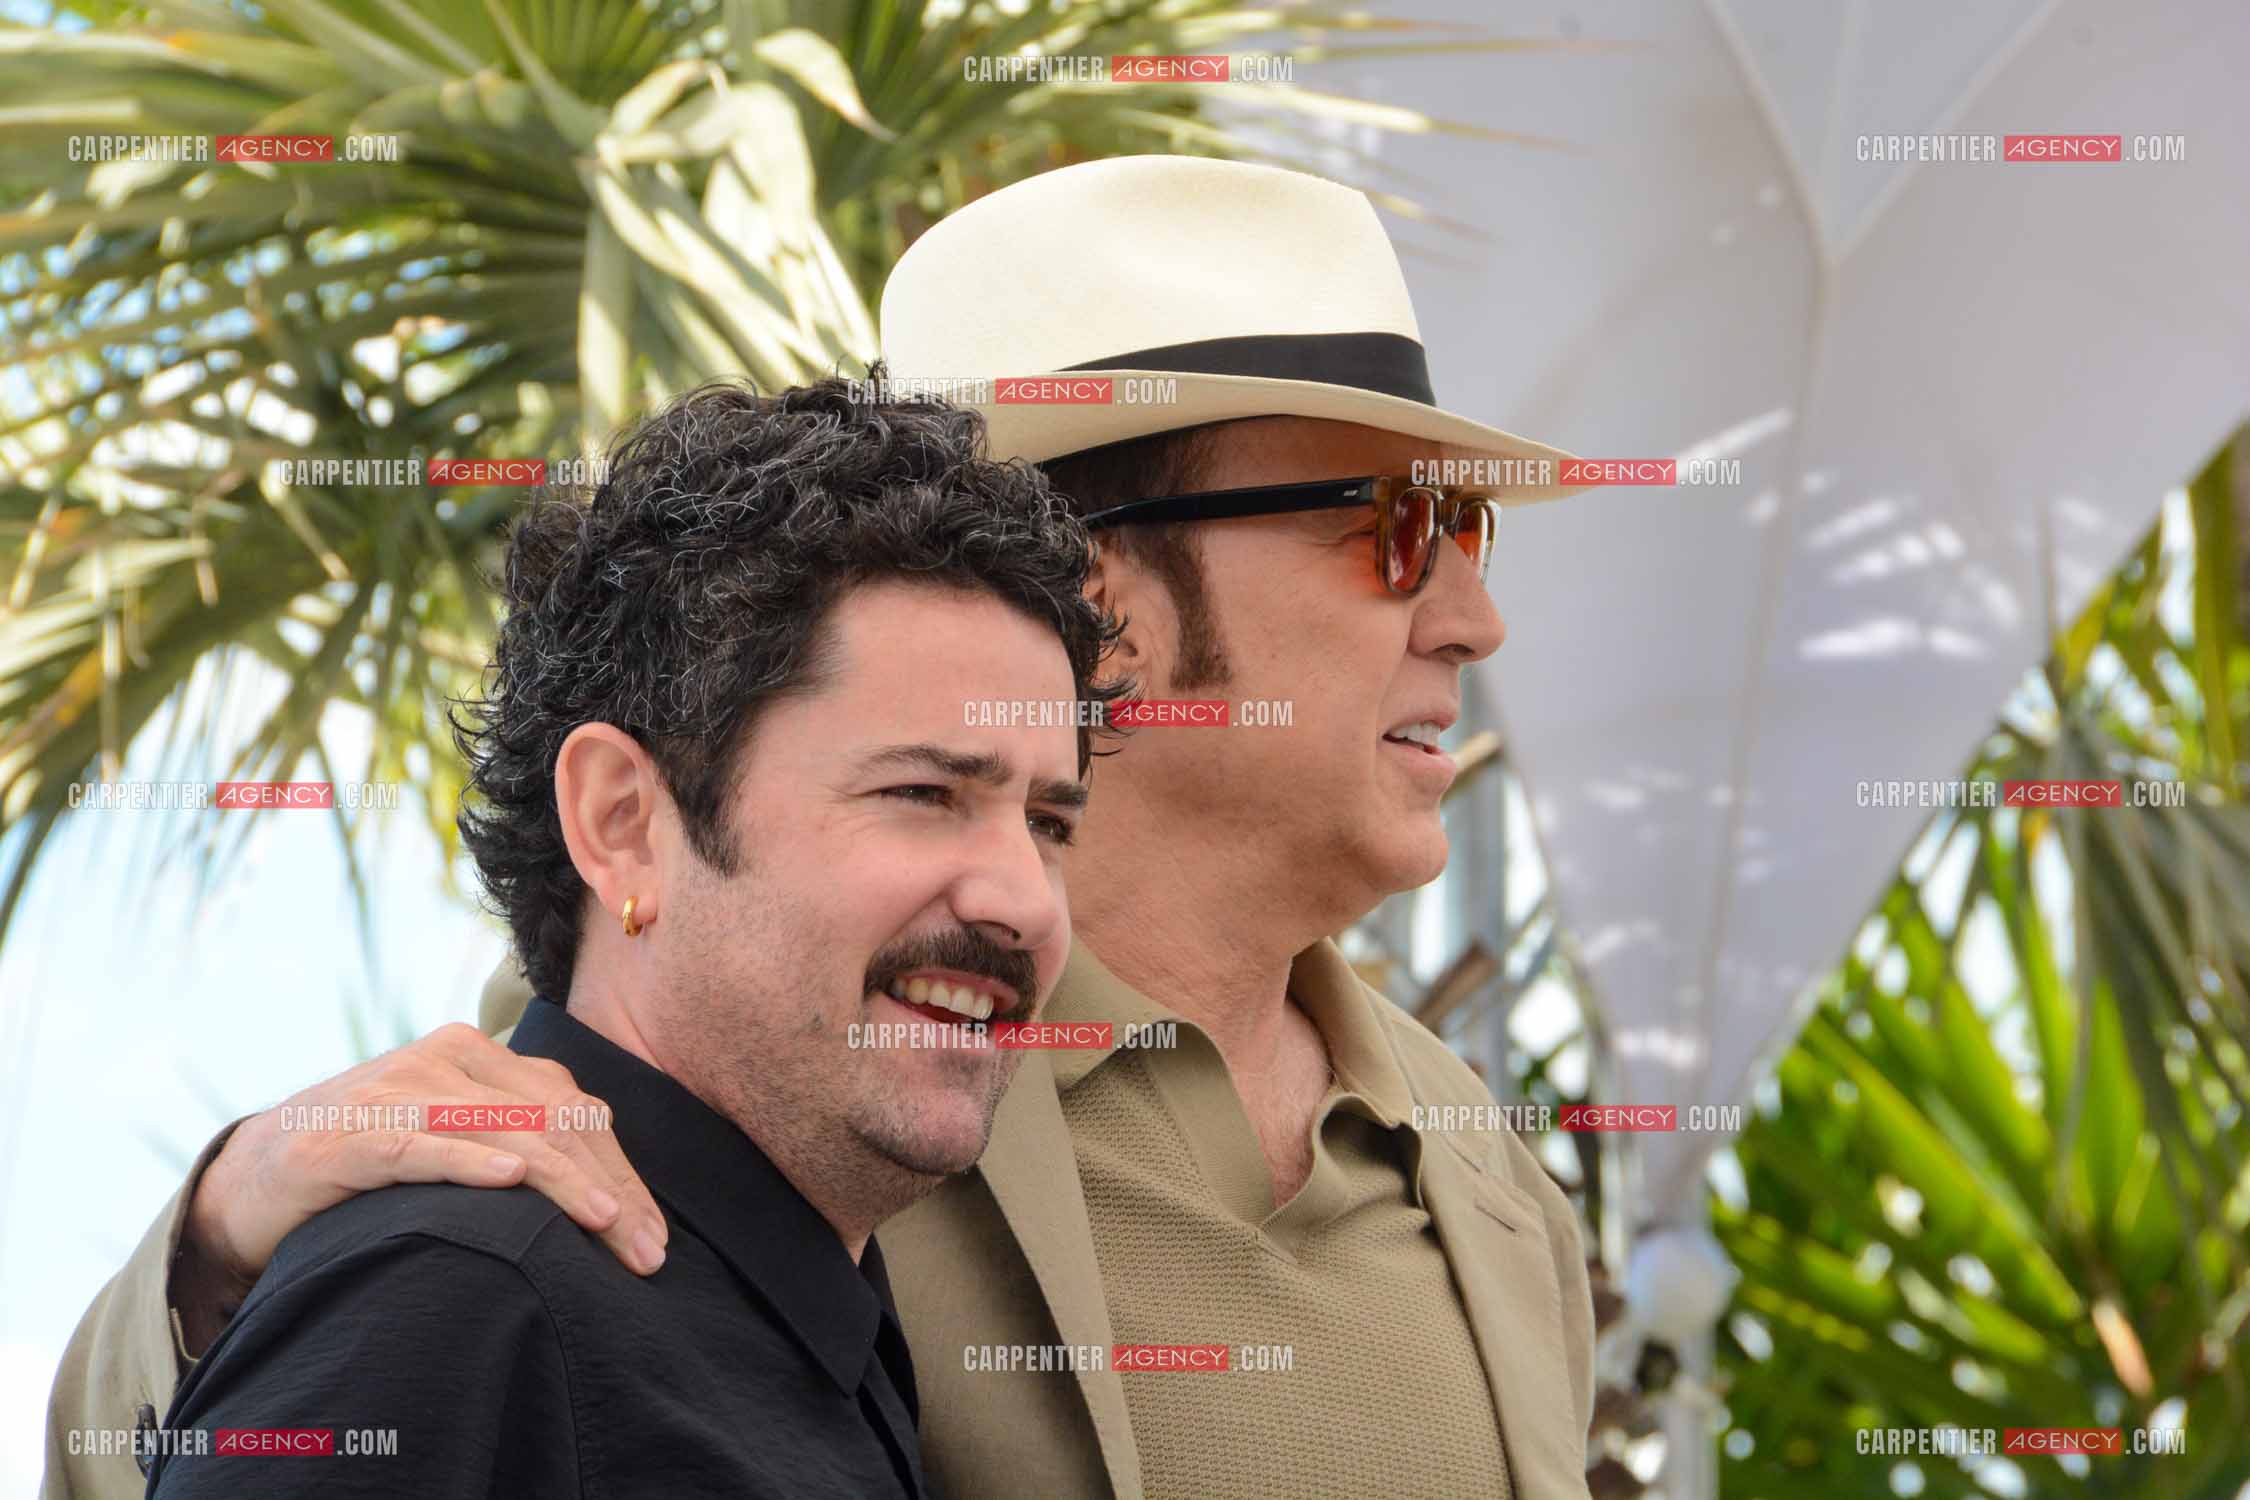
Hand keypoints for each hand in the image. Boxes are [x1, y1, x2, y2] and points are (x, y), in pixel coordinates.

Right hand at [175, 1023, 665, 1352]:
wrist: (257, 1170)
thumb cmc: (377, 1158)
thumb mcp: (458, 1140)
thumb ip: (521, 1143)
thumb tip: (614, 1198)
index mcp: (484, 1056)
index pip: (576, 1113)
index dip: (624, 1175)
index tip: (655, 1237)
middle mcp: (448, 1059)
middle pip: (554, 1121)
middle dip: (609, 1189)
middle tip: (646, 1254)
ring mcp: (398, 1090)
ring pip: (503, 1130)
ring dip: (561, 1182)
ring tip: (603, 1224)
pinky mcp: (350, 1134)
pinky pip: (421, 1145)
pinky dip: (470, 1161)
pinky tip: (510, 1182)